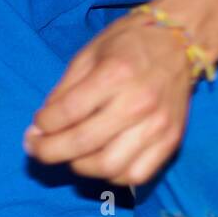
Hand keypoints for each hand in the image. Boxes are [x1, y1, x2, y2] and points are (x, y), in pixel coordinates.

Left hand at [24, 13, 194, 186]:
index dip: (43, 125)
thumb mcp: (89, 54)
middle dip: (49, 151)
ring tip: (72, 153)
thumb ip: (63, 92)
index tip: (37, 126)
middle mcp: (138, 102)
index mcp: (116, 73)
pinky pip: (135, 175)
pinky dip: (111, 174)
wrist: (181, 40)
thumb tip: (40, 128)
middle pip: (82, 144)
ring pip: (107, 167)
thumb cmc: (130, 44)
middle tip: (37, 149)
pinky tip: (101, 159)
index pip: (67, 112)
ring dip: (80, 166)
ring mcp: (157, 126)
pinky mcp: (171, 141)